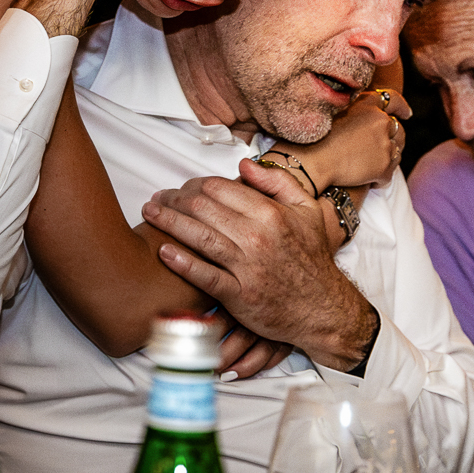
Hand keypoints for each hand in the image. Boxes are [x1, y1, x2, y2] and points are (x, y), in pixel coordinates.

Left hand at [144, 160, 374, 371]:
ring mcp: (247, 267)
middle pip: (203, 208)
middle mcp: (257, 237)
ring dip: (169, 222)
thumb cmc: (312, 258)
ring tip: (150, 214)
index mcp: (270, 213)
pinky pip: (205, 276)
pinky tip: (163, 252)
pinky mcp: (239, 296)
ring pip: (199, 237)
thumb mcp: (307, 210)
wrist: (323, 308)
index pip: (219, 188)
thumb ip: (277, 182)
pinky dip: (182, 263)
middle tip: (158, 200)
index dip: (194, 184)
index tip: (181, 188)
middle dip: (174, 200)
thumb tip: (243, 165)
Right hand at [276, 88, 412, 191]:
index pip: (393, 100)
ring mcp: (385, 145)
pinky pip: (388, 174)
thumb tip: (367, 116)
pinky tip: (368, 180)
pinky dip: (380, 177)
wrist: (313, 161)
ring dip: (386, 158)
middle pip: (398, 130)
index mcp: (370, 105)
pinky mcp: (384, 167)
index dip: (401, 107)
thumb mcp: (337, 112)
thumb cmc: (316, 138)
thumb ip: (356, 111)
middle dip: (392, 138)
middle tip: (381, 148)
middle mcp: (382, 122)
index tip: (406, 113)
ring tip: (369, 165)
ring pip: (396, 152)